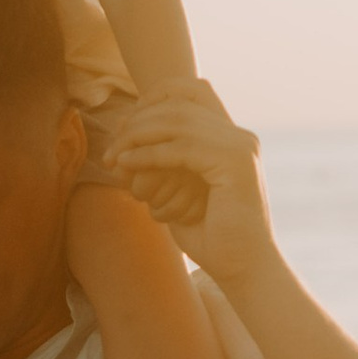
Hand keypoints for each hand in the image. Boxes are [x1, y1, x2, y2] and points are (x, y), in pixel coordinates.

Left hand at [103, 84, 278, 296]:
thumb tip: (133, 150)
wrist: (245, 268)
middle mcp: (240, 136)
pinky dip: (149, 154)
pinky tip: (128, 165)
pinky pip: (181, 148)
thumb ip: (169, 165)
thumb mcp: (185, 193)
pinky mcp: (235, 163)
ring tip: (114, 158)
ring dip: (138, 137)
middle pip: (179, 102)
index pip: (192, 90)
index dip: (154, 99)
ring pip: (177, 121)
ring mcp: (240, 146)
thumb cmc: (214, 238)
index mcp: (232, 139)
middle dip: (139, 121)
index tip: (126, 129)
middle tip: (113, 148)